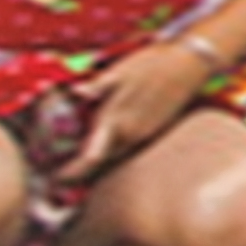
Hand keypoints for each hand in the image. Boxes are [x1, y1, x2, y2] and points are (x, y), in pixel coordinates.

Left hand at [69, 38, 212, 173]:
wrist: (188, 64)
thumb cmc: (151, 64)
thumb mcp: (121, 72)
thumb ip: (97, 86)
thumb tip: (74, 91)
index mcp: (116, 123)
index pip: (89, 159)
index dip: (71, 174)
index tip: (56, 181)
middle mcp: (129, 136)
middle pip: (100, 164)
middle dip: (80, 172)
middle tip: (60, 175)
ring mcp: (143, 136)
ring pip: (114, 158)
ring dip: (96, 164)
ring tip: (78, 165)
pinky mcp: (152, 132)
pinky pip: (126, 149)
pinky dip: (111, 152)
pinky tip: (105, 145)